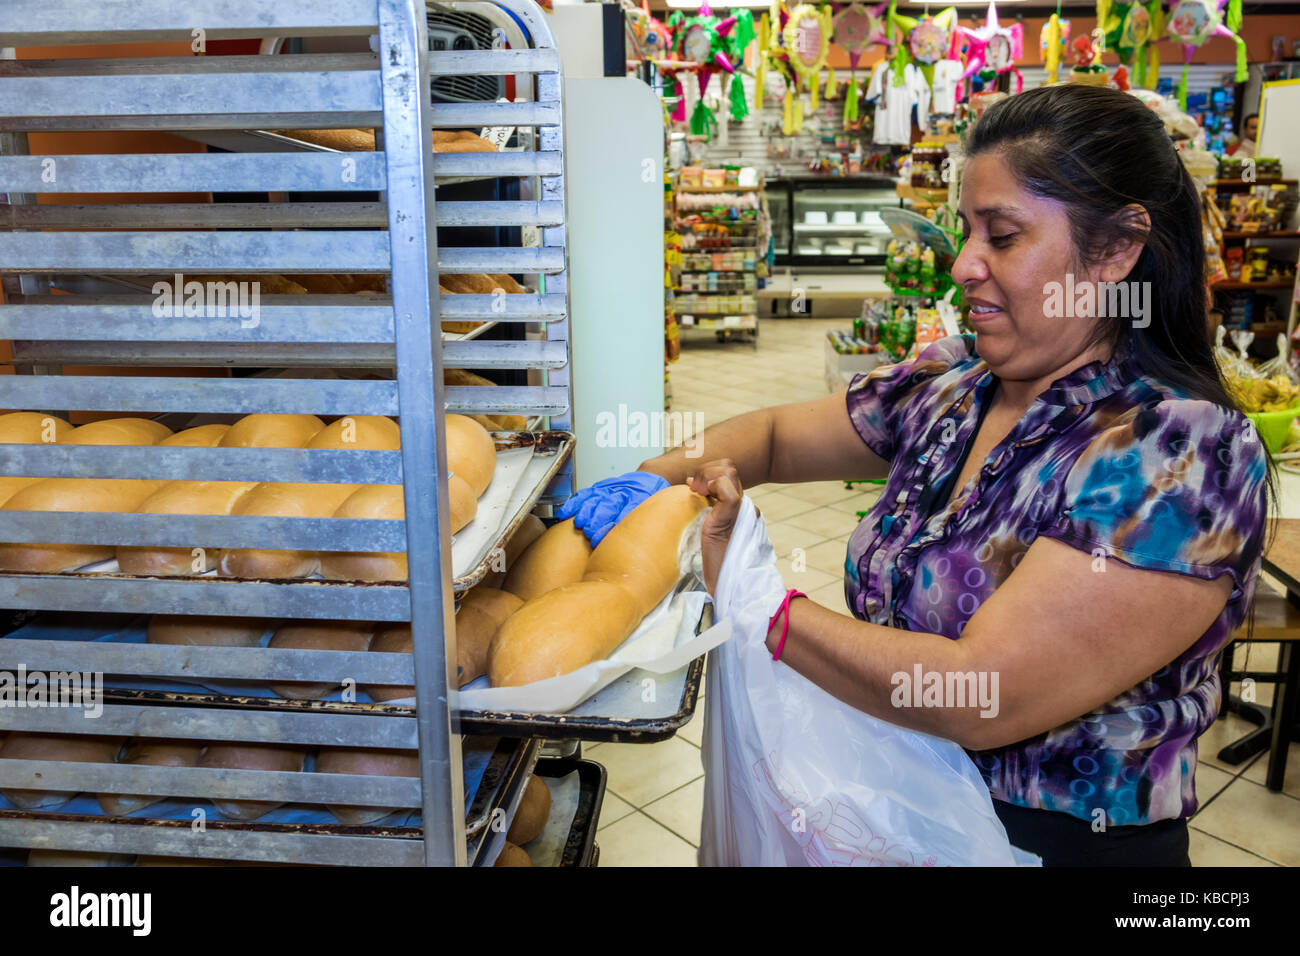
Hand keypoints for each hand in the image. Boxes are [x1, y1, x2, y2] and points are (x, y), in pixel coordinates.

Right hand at [556, 471, 669, 545]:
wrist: (650, 478)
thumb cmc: (652, 501)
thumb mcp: (655, 512)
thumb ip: (645, 524)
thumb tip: (636, 546)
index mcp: (639, 498)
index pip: (626, 512)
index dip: (613, 526)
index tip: (603, 539)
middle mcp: (623, 493)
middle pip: (608, 505)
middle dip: (597, 520)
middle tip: (590, 533)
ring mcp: (610, 489)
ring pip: (595, 498)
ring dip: (585, 511)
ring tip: (579, 524)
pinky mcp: (600, 488)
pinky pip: (585, 494)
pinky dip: (574, 503)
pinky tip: (566, 513)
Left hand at [689, 459, 745, 595]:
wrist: (727, 582)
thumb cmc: (714, 562)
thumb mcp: (704, 529)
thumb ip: (704, 510)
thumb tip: (689, 485)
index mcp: (734, 507)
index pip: (725, 472)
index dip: (706, 473)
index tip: (691, 485)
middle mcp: (741, 504)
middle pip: (728, 466)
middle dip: (705, 470)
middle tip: (693, 488)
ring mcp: (739, 509)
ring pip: (728, 471)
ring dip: (707, 476)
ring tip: (697, 492)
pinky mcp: (733, 516)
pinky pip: (726, 488)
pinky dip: (712, 486)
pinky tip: (702, 497)